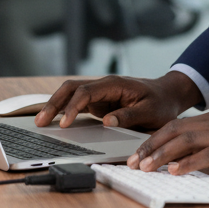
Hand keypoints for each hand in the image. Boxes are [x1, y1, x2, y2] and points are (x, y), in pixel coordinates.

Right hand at [35, 72, 201, 129]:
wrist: (168, 94)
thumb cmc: (161, 103)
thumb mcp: (150, 112)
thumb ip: (129, 116)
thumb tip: (107, 122)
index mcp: (114, 84)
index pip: (85, 92)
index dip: (72, 107)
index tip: (64, 123)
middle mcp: (103, 86)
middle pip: (71, 88)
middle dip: (54, 103)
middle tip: (40, 121)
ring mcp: (100, 93)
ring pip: (70, 94)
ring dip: (55, 106)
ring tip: (41, 122)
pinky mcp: (99, 102)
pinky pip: (77, 103)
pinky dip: (63, 110)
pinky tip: (54, 121)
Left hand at [128, 110, 208, 175]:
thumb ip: (208, 138)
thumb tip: (185, 153)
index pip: (174, 126)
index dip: (153, 139)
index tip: (136, 152)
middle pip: (173, 131)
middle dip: (149, 147)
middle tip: (132, 162)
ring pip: (184, 142)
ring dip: (161, 155)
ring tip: (145, 167)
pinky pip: (206, 155)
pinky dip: (188, 163)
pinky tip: (175, 172)